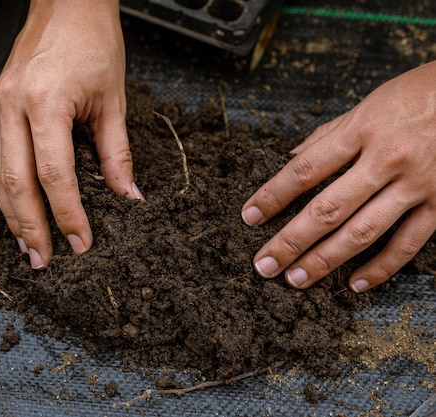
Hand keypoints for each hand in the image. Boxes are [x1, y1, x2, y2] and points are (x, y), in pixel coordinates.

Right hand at [0, 0, 142, 268]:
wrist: (67, 2)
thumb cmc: (93, 40)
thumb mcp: (113, 99)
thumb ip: (117, 153)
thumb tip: (127, 196)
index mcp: (46, 102)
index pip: (54, 175)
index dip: (68, 215)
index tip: (81, 243)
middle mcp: (13, 106)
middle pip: (14, 182)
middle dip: (30, 227)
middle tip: (42, 260)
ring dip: (11, 214)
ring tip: (27, 245)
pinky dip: (5, 189)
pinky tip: (16, 209)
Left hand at [242, 61, 435, 291]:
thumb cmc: (418, 95)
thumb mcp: (368, 104)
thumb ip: (330, 134)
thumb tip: (292, 158)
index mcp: (363, 130)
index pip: (305, 170)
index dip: (273, 196)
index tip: (249, 217)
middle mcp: (386, 160)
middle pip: (328, 209)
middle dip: (291, 240)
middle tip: (264, 264)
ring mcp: (416, 185)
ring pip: (362, 232)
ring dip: (325, 260)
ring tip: (295, 278)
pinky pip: (407, 244)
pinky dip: (381, 268)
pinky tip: (354, 283)